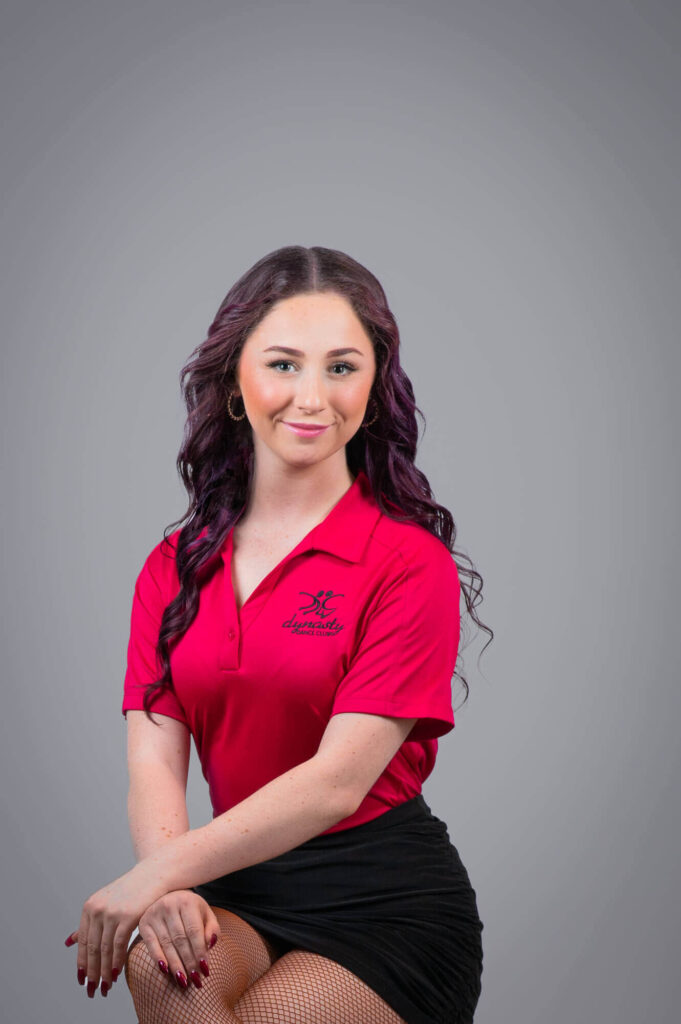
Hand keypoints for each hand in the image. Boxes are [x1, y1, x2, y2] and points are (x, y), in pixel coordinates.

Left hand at [64, 864, 163, 997]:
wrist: (155, 874)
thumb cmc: (132, 891)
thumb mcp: (106, 904)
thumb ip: (89, 923)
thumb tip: (69, 942)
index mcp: (89, 907)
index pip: (83, 942)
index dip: (82, 963)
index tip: (82, 981)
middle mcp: (97, 909)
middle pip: (91, 948)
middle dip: (92, 972)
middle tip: (92, 991)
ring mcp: (111, 912)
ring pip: (104, 950)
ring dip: (104, 971)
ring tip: (105, 987)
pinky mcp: (127, 915)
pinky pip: (118, 945)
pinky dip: (117, 961)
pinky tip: (117, 973)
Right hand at [137, 891, 221, 988]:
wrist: (169, 895)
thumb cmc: (191, 909)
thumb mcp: (205, 913)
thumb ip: (212, 928)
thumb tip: (210, 944)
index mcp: (187, 901)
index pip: (194, 931)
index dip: (200, 951)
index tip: (205, 970)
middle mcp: (169, 905)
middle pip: (180, 939)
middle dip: (189, 962)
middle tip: (196, 980)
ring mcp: (154, 913)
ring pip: (167, 944)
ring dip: (175, 965)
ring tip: (183, 981)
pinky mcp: (143, 923)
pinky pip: (151, 944)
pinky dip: (158, 958)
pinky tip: (165, 970)